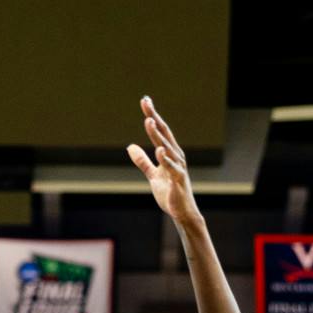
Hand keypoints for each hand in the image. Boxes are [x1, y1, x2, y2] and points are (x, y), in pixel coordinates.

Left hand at [125, 95, 198, 224]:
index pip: (160, 130)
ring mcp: (178, 167)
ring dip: (157, 134)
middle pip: (164, 133)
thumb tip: (130, 147)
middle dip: (154, 117)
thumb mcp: (153, 175)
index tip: (145, 100)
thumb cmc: (170, 192)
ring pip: (167, 147)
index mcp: (170, 153)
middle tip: (146, 102)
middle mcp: (176, 156)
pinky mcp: (178, 180)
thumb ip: (143, 161)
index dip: (152, 115)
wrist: (182, 212)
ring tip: (149, 121)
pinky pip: (172, 167)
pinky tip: (159, 150)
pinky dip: (166, 159)